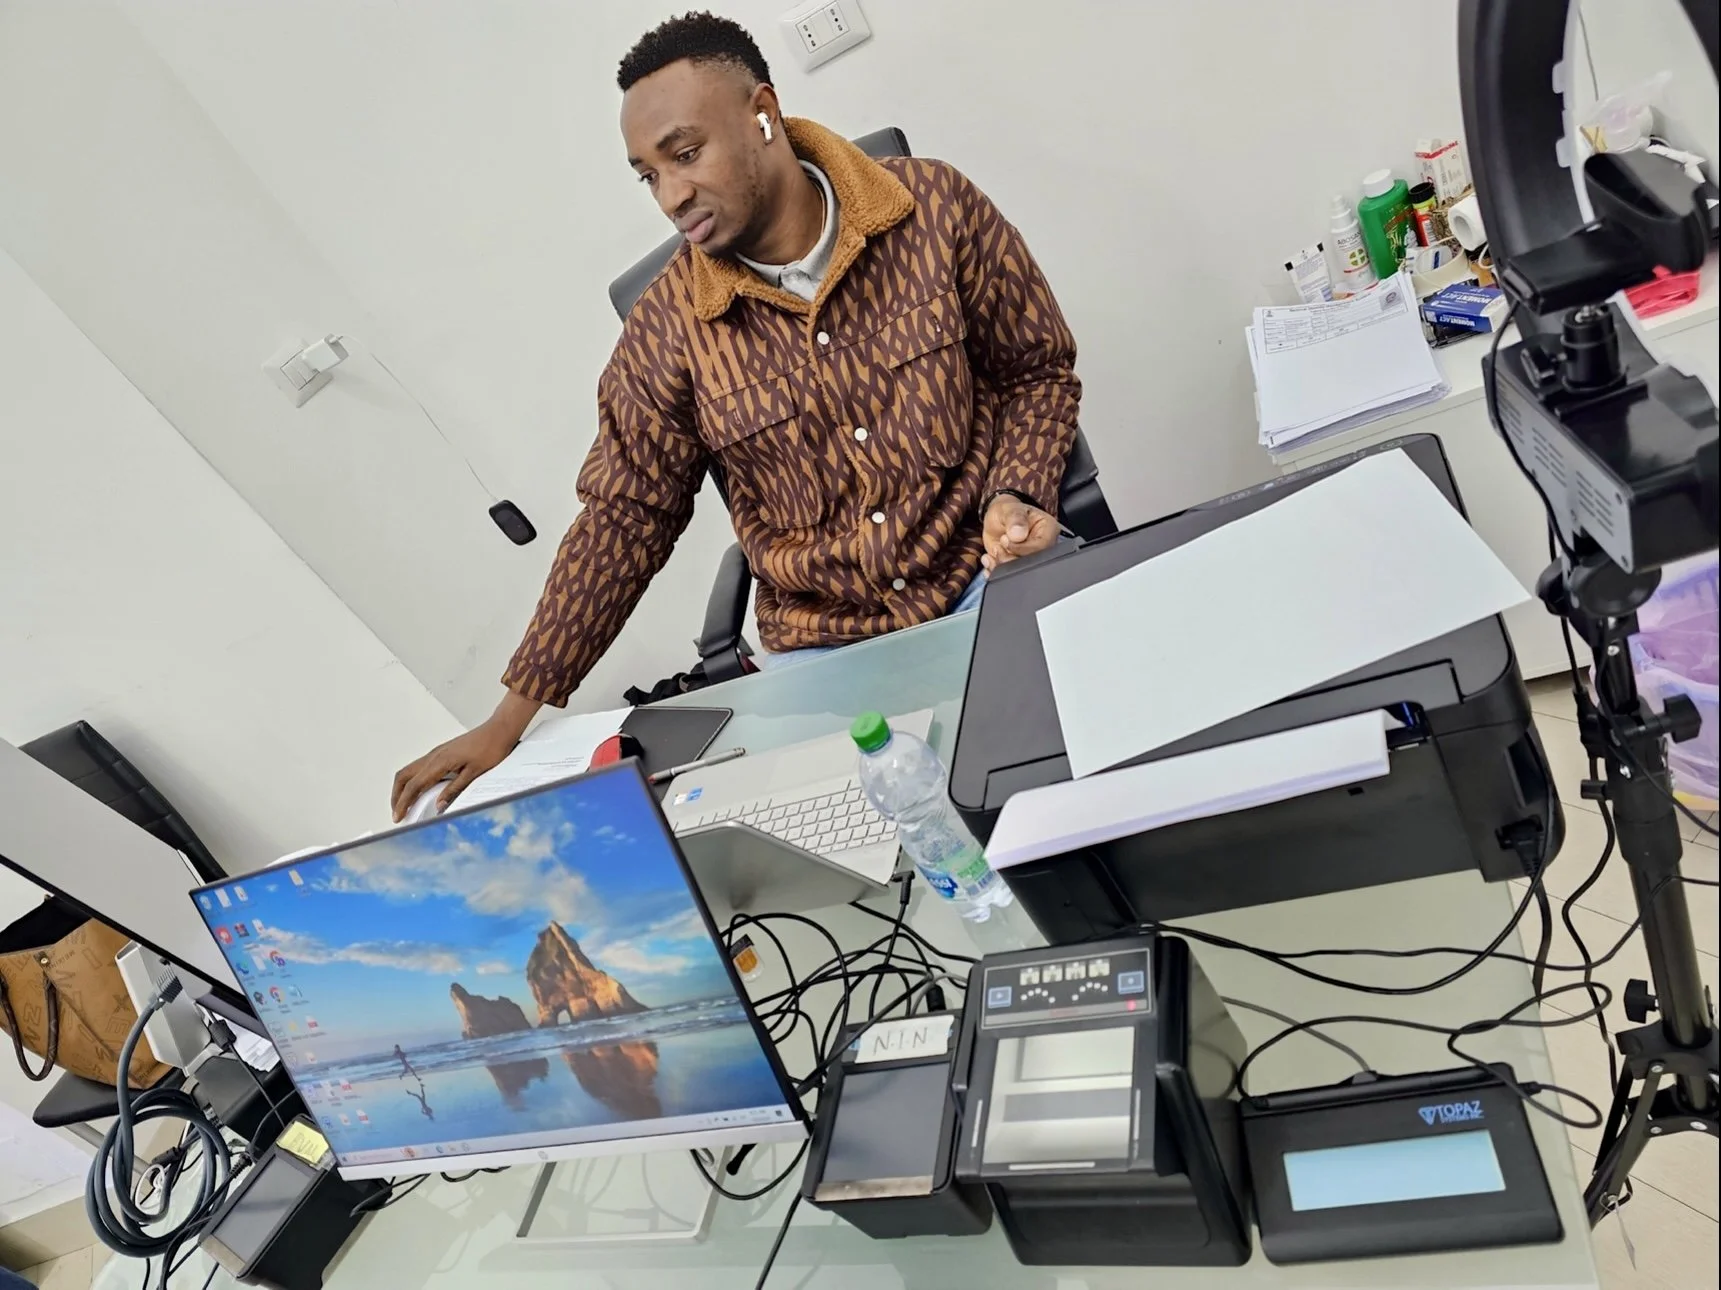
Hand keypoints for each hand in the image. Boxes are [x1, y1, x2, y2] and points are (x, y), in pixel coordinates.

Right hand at [390, 693, 539, 821]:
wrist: (499, 729)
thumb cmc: (491, 747)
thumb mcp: (474, 773)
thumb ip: (455, 789)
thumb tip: (439, 805)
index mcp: (440, 761)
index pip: (414, 786)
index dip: (403, 803)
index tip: (398, 817)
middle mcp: (434, 756)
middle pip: (404, 776)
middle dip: (397, 796)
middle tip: (397, 813)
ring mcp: (437, 753)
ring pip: (410, 771)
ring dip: (403, 788)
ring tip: (405, 805)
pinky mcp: (442, 753)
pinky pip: (420, 767)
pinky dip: (413, 780)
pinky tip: (419, 791)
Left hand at [981, 494, 1058, 572]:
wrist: (998, 520)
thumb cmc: (1008, 512)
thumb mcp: (1010, 510)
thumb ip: (1015, 519)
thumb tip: (1018, 534)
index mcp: (1048, 529)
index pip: (1041, 546)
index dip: (1021, 548)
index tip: (1005, 541)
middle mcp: (1043, 546)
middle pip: (1031, 563)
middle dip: (1009, 558)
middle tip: (998, 546)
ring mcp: (1031, 558)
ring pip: (1019, 571)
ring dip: (1001, 564)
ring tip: (995, 549)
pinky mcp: (1018, 566)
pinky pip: (1008, 575)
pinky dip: (995, 570)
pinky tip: (990, 559)